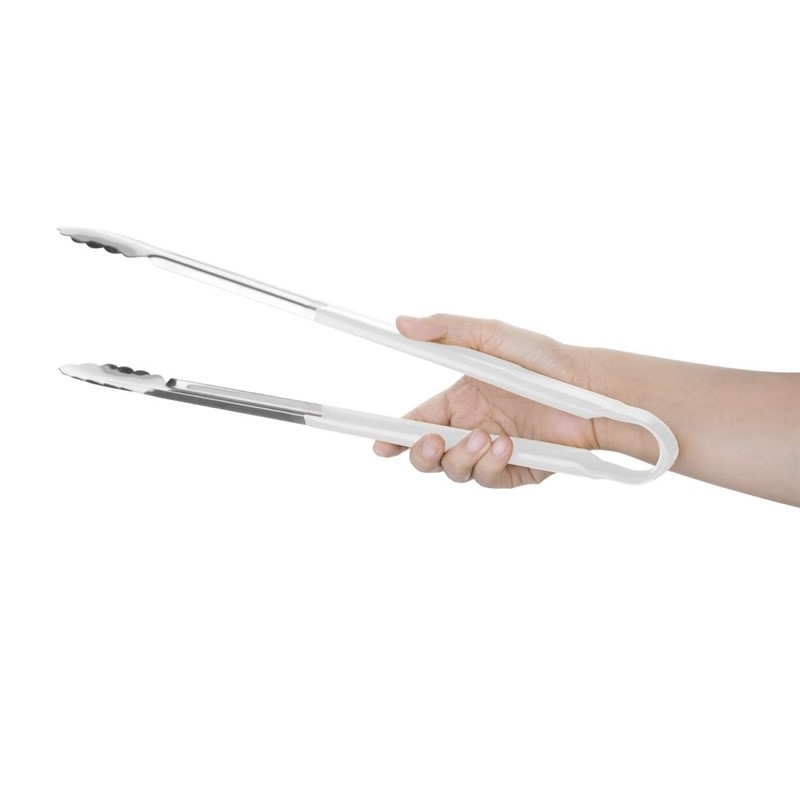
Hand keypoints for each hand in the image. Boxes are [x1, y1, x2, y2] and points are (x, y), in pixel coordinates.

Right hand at [372, 314, 598, 487]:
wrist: (588, 389)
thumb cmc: (542, 359)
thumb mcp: (490, 336)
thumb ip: (446, 331)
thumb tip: (402, 323)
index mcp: (460, 401)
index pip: (416, 422)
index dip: (394, 436)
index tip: (379, 445)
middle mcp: (471, 428)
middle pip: (428, 455)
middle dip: (421, 453)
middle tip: (433, 441)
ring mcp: (492, 453)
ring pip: (454, 472)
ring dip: (461, 458)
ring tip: (485, 437)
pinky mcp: (516, 472)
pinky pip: (488, 480)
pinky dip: (491, 466)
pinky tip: (506, 445)